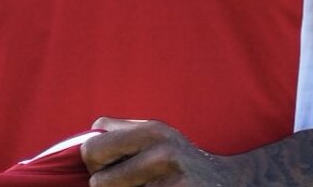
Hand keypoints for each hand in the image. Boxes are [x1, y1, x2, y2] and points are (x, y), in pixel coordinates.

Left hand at [81, 118, 241, 186]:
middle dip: (106, 186)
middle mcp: (163, 154)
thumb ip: (119, 132)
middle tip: (128, 183)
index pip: (92, 149)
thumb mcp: (156, 136)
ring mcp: (173, 183)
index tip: (109, 166)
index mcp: (152, 131)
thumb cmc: (180, 160)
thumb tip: (81, 137)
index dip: (94, 162)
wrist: (230, 183)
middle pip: (99, 183)